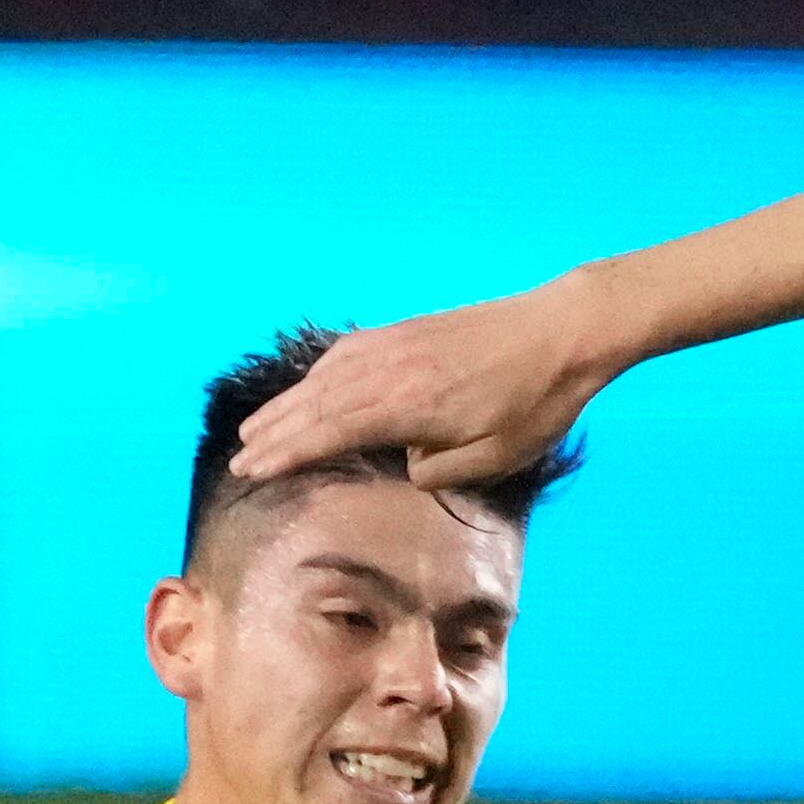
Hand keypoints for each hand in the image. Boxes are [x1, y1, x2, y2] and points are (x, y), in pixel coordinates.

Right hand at [230, 277, 621, 491]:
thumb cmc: (535, 402)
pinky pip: (348, 355)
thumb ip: (439, 470)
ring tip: (258, 428)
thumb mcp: (494, 458)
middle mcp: (389, 371)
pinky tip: (312, 387)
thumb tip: (404, 467)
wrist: (563, 331)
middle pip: (316, 404)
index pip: (329, 433)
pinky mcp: (409, 331)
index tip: (253, 471)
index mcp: (405, 407)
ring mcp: (396, 345)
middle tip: (240, 458)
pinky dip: (320, 375)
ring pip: (326, 378)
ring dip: (289, 404)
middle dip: (274, 432)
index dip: (287, 454)